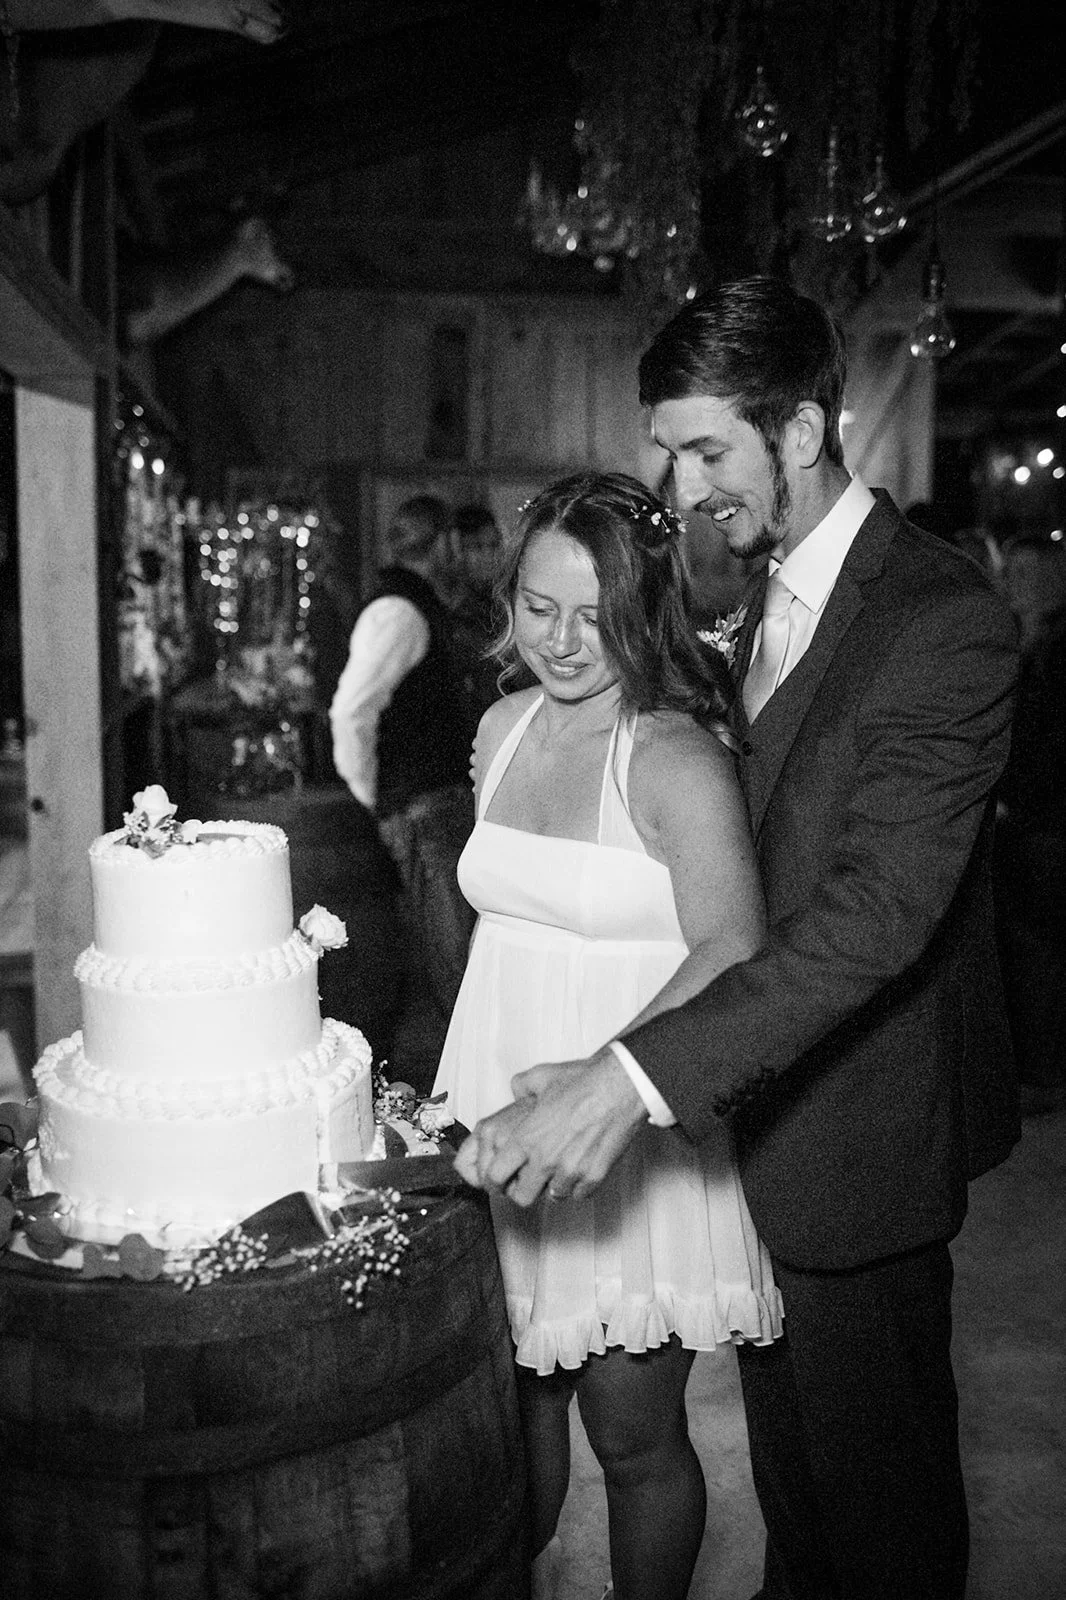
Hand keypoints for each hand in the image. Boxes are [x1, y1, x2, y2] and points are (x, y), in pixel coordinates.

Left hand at [452, 1049, 646, 1205]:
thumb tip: (517, 1091)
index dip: (492, 1181)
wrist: (620, 1086)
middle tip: (528, 1181)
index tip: (497, 1181)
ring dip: (554, 1184)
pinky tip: (580, 1165)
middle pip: (522, 1197)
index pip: (495, 1175)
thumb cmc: (584, 1081)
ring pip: (554, 1195)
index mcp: (528, 1138)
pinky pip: (580, 1193)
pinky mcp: (594, 1176)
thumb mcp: (542, 1076)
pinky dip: (579, 1184)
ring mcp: (571, 1170)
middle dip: (522, 1190)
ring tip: (560, 1166)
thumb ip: (521, 1086)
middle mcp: (546, 1159)